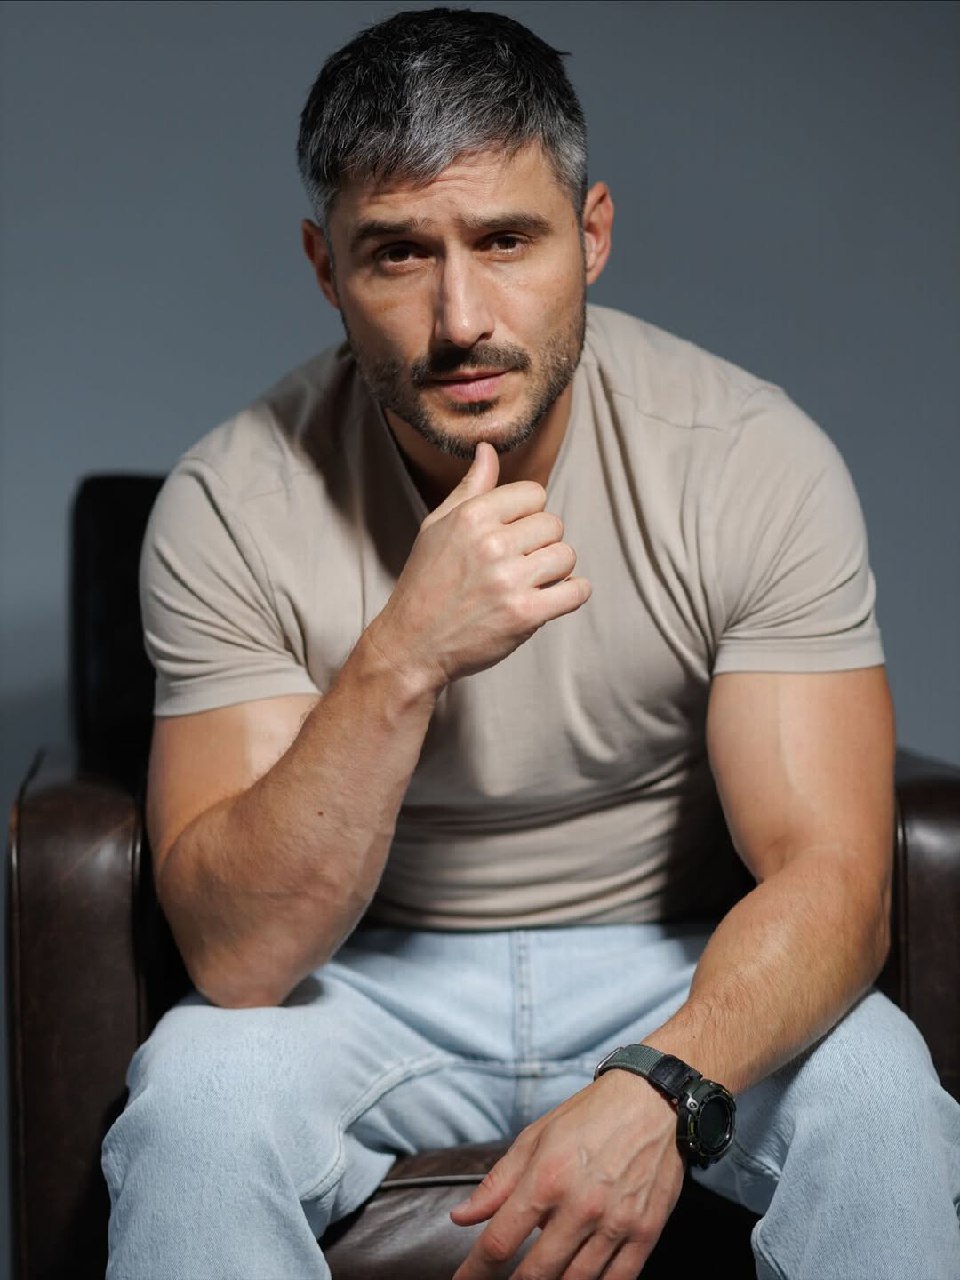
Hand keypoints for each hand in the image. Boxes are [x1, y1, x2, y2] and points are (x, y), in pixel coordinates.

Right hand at [368, 442, 590, 693]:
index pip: (533, 494)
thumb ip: (470, 488)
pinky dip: (573, 594)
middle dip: (540, 544)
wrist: (413, 644)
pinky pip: (576, 592)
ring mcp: (510, 580)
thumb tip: (488, 449)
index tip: (511, 535)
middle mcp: (492, 544)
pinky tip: (554, 597)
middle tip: (516, 564)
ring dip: (555, 571)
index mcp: (472, 517)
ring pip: (566, 556)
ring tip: (529, 583)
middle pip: (553, 525)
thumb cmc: (425, 584)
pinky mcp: (525, 614)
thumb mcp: (436, 527)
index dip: (527, 514)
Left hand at [449, 1071, 683, 1279]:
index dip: (475, 1270)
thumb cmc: (590, 1116)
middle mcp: (580, 1205)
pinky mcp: (645, 1232)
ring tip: (542, 1279)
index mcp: (547, 1177)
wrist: (651, 1100)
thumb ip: (497, 1183)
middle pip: (536, 1272)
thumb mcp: (535, 1138)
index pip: (500, 1241)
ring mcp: (616, 1222)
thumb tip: (462, 1216)